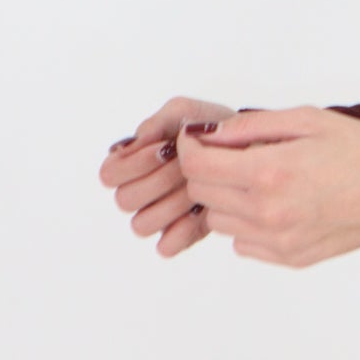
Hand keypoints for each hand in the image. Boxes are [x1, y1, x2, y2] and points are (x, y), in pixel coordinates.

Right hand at [98, 95, 236, 257]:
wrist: (249, 150)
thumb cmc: (211, 131)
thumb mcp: (185, 113)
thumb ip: (157, 122)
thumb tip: (136, 141)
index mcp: (132, 163)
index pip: (109, 174)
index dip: (134, 164)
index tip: (166, 149)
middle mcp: (139, 192)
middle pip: (125, 199)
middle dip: (160, 179)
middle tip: (186, 166)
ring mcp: (158, 216)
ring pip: (142, 224)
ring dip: (172, 202)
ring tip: (198, 185)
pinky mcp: (179, 235)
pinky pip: (165, 246)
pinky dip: (183, 228)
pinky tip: (201, 209)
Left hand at [173, 105, 359, 267]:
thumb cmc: (357, 149)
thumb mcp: (306, 119)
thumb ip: (251, 125)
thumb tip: (209, 133)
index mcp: (269, 172)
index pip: (197, 166)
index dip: (190, 146)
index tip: (198, 137)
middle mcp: (267, 212)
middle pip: (201, 194)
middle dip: (207, 169)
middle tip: (230, 153)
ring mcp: (276, 240)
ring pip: (218, 221)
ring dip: (226, 198)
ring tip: (258, 179)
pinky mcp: (287, 258)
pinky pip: (242, 243)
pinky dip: (247, 223)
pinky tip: (275, 203)